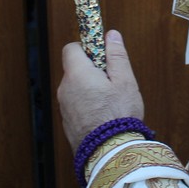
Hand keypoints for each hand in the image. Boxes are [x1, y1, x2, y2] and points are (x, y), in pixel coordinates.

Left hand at [57, 30, 143, 150]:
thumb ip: (116, 55)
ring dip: (89, 89)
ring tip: (110, 103)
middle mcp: (65, 89)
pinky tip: (103, 116)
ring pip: (76, 89)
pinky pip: (76, 105)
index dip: (86, 48)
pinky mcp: (67, 123)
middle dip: (91, 71)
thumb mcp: (124, 80)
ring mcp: (64, 107)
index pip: (71, 48)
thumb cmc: (119, 114)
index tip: (102, 55)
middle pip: (74, 69)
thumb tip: (111, 35)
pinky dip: (86, 105)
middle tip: (112, 82)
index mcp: (77, 74)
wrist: (109, 153)